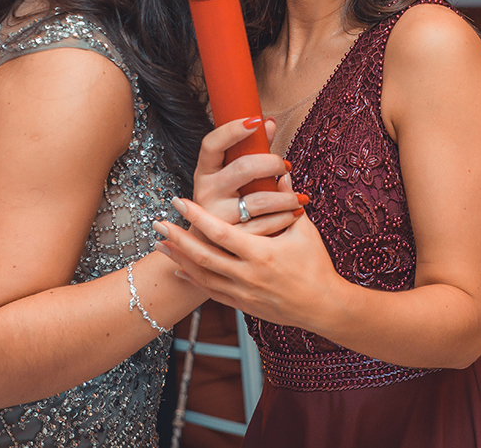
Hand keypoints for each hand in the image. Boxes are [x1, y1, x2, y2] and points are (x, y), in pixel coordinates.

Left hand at [155, 196, 340, 332]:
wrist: (323, 307)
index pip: (220, 232)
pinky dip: (193, 279)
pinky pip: (211, 291)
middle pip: (203, 256)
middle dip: (177, 239)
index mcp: (261, 254)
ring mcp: (243, 293)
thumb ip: (289, 201)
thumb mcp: (305, 231)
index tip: (179, 202)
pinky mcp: (243, 305)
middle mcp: (247, 275)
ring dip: (179, 259)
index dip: (197, 217)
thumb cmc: (317, 265)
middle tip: (158, 223)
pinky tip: (179, 269)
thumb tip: (281, 173)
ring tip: (160, 244)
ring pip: (202, 275)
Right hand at [191, 117, 306, 232]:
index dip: (232, 130)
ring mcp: (216, 216)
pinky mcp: (230, 238)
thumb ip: (249, 150)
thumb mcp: (229, 175)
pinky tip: (295, 213)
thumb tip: (269, 122)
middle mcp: (205, 191)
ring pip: (259, 200)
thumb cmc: (226, 200)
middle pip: (243, 168)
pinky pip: (265, 225)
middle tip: (286, 166)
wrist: (208, 244)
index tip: (256, 121)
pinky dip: (285, 218)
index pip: (212, 144)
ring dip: (286, 196)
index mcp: (204, 171)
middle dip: (272, 164)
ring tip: (300, 197)